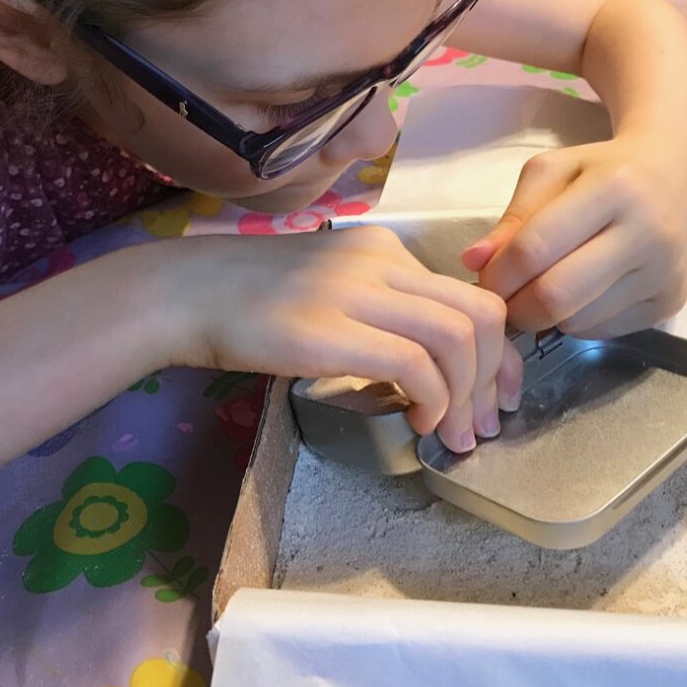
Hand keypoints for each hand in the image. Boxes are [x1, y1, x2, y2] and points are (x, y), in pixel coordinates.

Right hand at [157, 227, 523, 452]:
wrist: (187, 293)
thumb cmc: (252, 300)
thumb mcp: (331, 290)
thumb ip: (381, 313)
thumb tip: (427, 369)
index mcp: (385, 251)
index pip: (471, 297)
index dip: (498, 356)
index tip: (494, 397)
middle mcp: (382, 262)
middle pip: (479, 315)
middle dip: (493, 379)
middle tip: (481, 427)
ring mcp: (356, 292)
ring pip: (457, 337)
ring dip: (466, 397)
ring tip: (452, 435)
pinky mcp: (331, 330)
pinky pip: (413, 364)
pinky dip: (432, 400)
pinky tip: (419, 422)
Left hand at [462, 132, 686, 337]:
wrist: (677, 174)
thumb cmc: (604, 169)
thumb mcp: (553, 172)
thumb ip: (512, 217)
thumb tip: (473, 261)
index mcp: (615, 188)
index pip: (535, 249)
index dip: (497, 273)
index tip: (483, 279)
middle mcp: (649, 233)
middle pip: (556, 296)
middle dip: (515, 306)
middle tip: (503, 298)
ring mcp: (665, 273)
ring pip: (577, 321)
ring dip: (545, 315)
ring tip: (541, 290)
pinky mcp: (671, 302)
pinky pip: (602, 331)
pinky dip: (576, 321)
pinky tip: (578, 295)